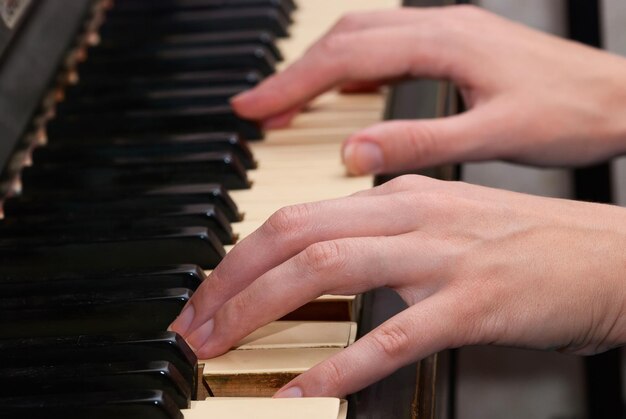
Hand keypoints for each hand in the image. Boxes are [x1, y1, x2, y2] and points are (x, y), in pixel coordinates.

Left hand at [169, 175, 625, 396]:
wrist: (607, 256)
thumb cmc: (525, 243)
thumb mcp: (442, 219)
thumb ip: (382, 232)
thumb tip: (323, 256)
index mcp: (400, 196)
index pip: (296, 216)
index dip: (239, 256)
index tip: (208, 293)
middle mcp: (412, 216)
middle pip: (295, 235)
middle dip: (231, 281)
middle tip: (194, 324)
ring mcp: (442, 258)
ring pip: (328, 270)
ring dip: (262, 310)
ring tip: (223, 346)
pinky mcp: (471, 304)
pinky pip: (392, 336)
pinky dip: (340, 365)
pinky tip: (305, 390)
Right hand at [231, 5, 625, 174]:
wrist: (618, 97)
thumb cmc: (569, 112)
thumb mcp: (494, 135)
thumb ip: (422, 141)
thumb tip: (356, 153)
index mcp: (443, 43)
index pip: (346, 56)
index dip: (293, 82)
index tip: (254, 106)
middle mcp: (438, 27)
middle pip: (344, 40)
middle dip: (294, 75)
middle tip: (257, 110)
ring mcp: (445, 32)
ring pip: (361, 40)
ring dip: (318, 70)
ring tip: (287, 104)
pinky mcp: (453, 46)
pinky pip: (386, 48)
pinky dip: (352, 69)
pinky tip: (344, 91)